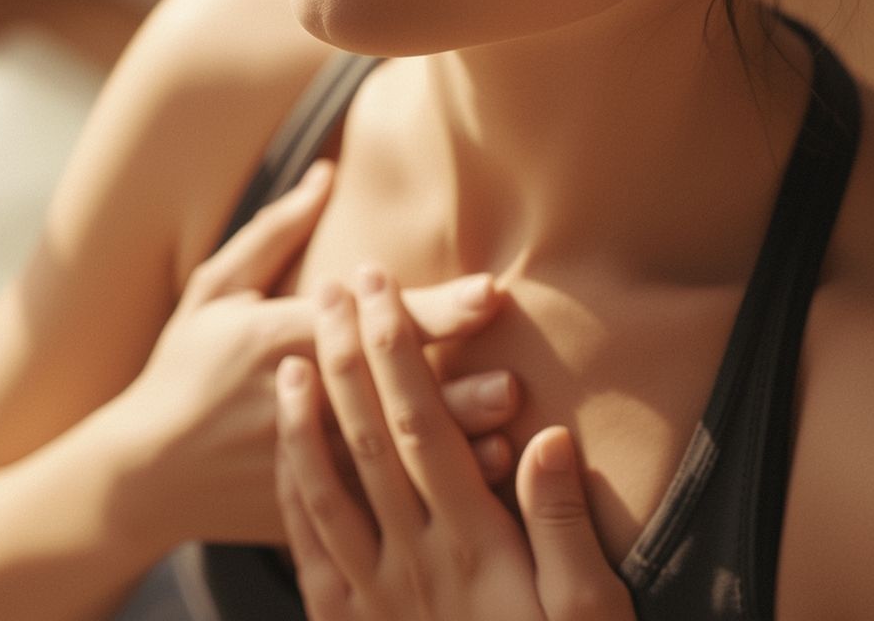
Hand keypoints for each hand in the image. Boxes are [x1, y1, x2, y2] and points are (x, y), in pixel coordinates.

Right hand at [116, 160, 518, 545]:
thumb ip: (275, 233)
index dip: (434, 309)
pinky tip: (469, 493)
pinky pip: (374, 505)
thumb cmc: (181, 369)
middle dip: (455, 388)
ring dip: (451, 446)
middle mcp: (297, 400)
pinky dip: (422, 496)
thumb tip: (326, 173)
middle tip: (516, 379)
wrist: (140, 473)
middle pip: (389, 394)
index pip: (370, 323)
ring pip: (390, 455)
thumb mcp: (215, 291)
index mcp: (278, 339)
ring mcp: (302, 460)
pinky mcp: (304, 508)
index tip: (489, 295)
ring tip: (507, 435)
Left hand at [275, 265, 637, 619]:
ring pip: (322, 489)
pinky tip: (284, 459)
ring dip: (303, 419)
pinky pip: (308, 551)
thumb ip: (560, 525)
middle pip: (366, 439)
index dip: (396, 349)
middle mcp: (412, 561)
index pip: (422, 424)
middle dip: (346, 356)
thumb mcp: (589, 616)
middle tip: (330, 286)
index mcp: (474, 544)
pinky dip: (292, 494)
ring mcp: (373, 598)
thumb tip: (543, 435)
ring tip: (286, 358)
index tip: (381, 287)